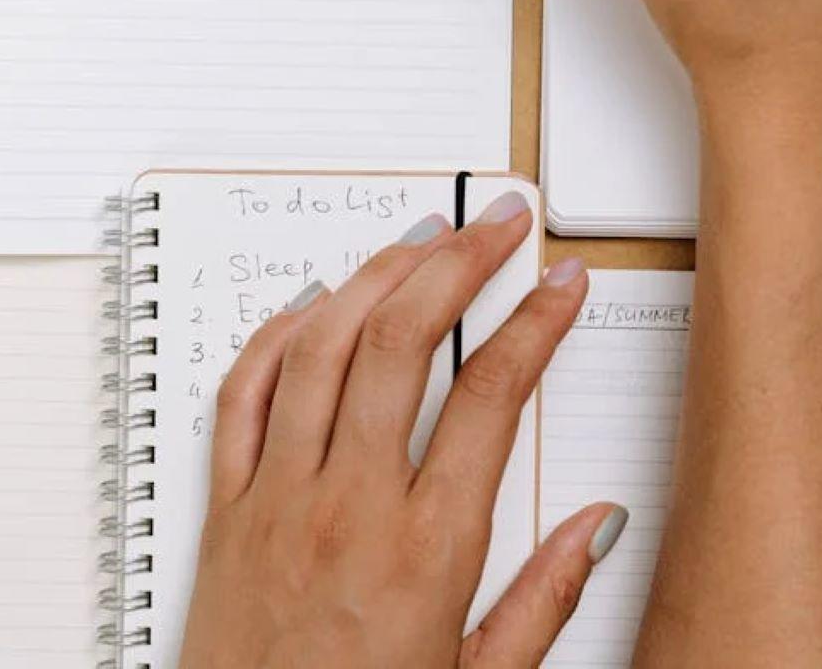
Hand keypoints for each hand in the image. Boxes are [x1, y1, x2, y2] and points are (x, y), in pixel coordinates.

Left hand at [179, 193, 625, 668]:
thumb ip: (543, 601)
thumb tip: (596, 525)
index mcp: (427, 551)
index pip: (493, 395)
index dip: (536, 323)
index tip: (562, 284)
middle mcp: (349, 508)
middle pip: (405, 342)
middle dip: (460, 261)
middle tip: (497, 222)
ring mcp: (279, 500)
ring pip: (323, 347)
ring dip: (375, 274)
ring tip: (420, 235)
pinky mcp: (225, 510)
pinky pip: (243, 396)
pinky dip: (277, 335)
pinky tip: (312, 304)